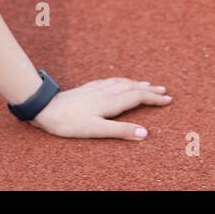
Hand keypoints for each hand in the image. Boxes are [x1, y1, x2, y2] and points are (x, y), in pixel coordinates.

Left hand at [27, 78, 171, 139]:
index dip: (153, 99)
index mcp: (110, 102)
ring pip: (122, 82)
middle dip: (149, 89)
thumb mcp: (97, 130)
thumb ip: (121, 130)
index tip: (168, 99)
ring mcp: (96, 88)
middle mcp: (106, 92)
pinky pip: (110, 81)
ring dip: (137, 83)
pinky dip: (121, 80)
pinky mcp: (88, 88)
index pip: (138, 97)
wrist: (46, 108)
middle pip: (132, 88)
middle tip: (164, 90)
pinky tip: (119, 81)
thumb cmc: (70, 122)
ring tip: (147, 83)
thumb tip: (145, 133)